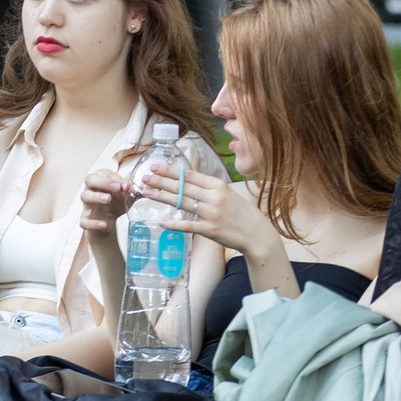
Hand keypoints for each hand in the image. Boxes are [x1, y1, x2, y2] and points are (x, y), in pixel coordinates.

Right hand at [79, 165, 133, 238]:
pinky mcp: (85, 219)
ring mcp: (87, 204)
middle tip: (116, 187)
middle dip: (103, 182)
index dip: (114, 178)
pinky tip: (103, 224)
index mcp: (100, 180)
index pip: (104, 173)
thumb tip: (145, 188)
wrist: (107, 223)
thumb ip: (135, 191)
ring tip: (108, 199)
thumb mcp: (126, 196)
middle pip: (89, 179)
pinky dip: (93, 223)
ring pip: (85, 196)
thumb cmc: (115, 204)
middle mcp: (91, 190)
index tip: (126, 185)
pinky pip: (84, 221)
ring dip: (96, 196)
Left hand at [143, 161, 283, 262]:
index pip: (190, 175)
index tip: (155, 166)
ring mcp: (211, 214)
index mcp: (218, 185)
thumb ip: (209, 188)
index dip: (170, 171)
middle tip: (144, 177)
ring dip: (161, 197)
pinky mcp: (210, 230)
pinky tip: (161, 222)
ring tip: (146, 192)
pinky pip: (188, 226)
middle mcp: (214, 197)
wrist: (256, 233)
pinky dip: (174, 224)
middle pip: (182, 187)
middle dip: (160, 181)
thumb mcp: (228, 194)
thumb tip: (189, 180)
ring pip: (181, 203)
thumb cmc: (241, 213)